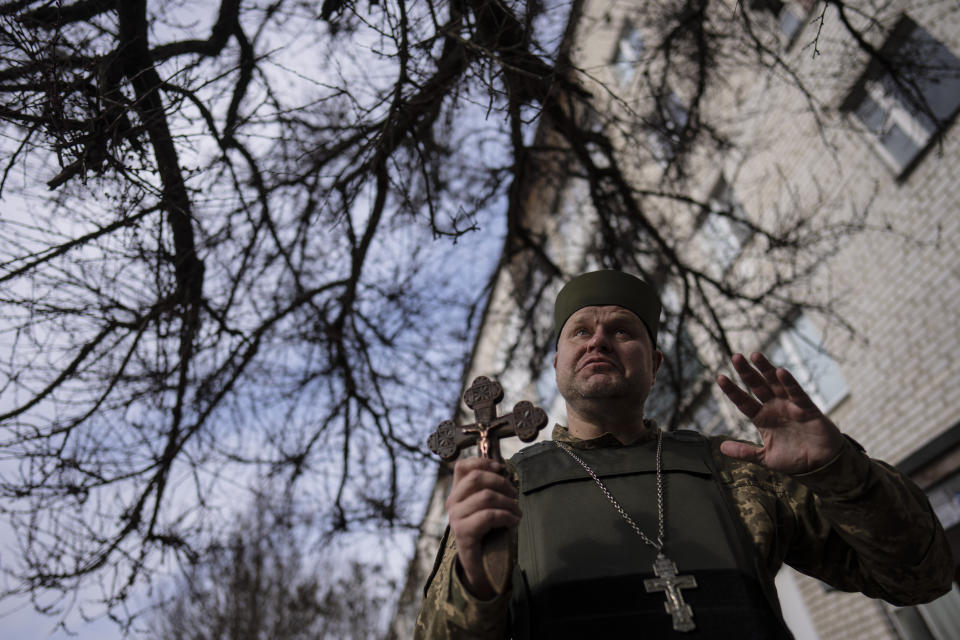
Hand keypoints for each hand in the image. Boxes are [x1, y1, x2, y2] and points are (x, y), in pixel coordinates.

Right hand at [446, 457, 520, 598]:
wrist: (480, 566)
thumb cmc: (487, 533)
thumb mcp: (487, 507)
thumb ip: (490, 489)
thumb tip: (503, 470)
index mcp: (457, 493)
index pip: (462, 467)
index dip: (482, 462)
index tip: (500, 469)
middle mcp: (452, 503)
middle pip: (476, 478)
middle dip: (501, 483)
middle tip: (514, 494)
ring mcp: (456, 518)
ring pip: (486, 497)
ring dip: (509, 503)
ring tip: (517, 512)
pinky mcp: (463, 533)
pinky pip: (488, 516)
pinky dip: (506, 516)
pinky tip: (514, 522)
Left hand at [716, 352, 844, 473]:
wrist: (821, 466)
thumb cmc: (794, 459)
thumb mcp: (765, 457)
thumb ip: (744, 452)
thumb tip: (721, 448)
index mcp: (763, 418)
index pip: (744, 402)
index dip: (733, 390)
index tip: (720, 378)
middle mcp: (775, 408)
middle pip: (758, 386)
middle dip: (747, 372)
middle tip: (735, 357)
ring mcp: (791, 406)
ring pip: (776, 384)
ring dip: (766, 369)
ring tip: (755, 355)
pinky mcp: (808, 409)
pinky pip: (798, 394)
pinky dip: (790, 383)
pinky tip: (780, 372)